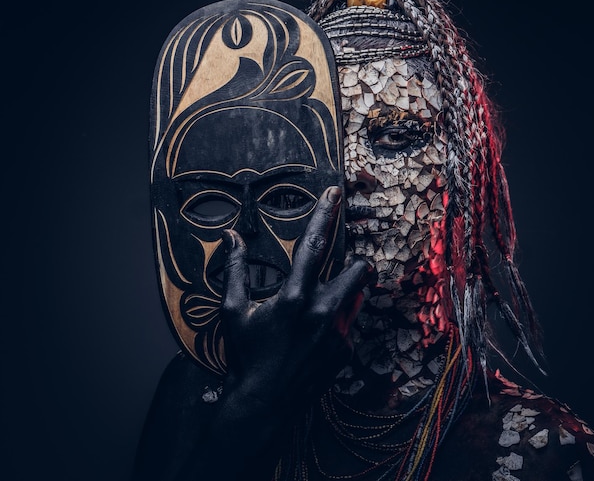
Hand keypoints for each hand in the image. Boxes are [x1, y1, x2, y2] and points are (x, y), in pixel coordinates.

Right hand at [220, 185, 370, 409]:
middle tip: (344, 266)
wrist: (262, 404)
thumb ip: (234, 270)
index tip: (334, 193)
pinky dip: (338, 321)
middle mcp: (322, 312)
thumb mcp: (233, 311)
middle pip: (359, 270)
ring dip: (345, 293)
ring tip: (319, 306)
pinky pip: (350, 324)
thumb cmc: (245, 356)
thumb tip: (231, 238)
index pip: (314, 244)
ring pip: (357, 297)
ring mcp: (337, 334)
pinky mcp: (344, 352)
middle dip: (356, 263)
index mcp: (294, 297)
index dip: (325, 214)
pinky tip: (314, 335)